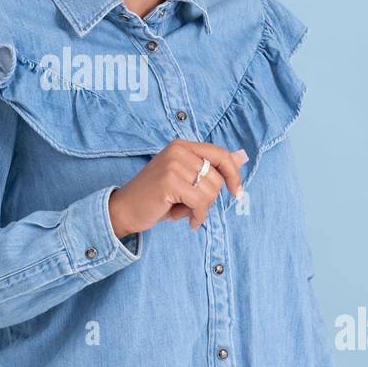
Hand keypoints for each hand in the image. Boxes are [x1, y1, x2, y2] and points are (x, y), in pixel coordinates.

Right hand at [108, 140, 248, 233]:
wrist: (124, 209)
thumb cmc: (156, 196)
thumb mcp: (185, 178)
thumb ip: (212, 167)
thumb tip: (243, 157)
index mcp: (182, 145)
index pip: (221, 154)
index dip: (234, 174)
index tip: (237, 192)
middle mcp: (178, 150)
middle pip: (217, 178)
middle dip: (209, 198)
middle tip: (190, 206)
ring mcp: (173, 165)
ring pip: (210, 192)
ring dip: (201, 209)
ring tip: (183, 211)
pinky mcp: (169, 182)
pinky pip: (200, 203)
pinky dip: (198, 216)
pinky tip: (188, 221)